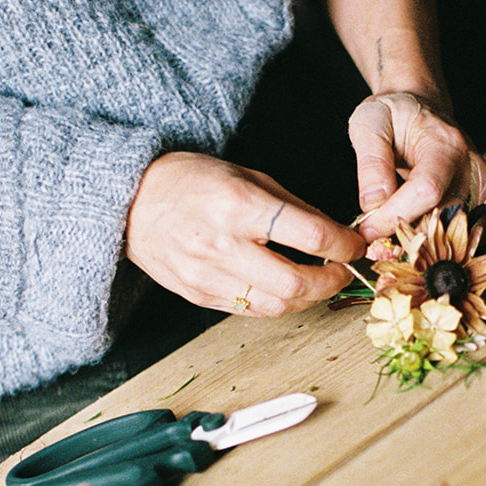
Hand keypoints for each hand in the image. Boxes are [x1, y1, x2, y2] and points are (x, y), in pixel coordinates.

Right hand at [125, 151, 364, 314]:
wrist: (131, 201)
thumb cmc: (192, 181)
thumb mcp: (248, 176)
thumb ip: (293, 207)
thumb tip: (336, 233)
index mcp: (239, 205)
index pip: (310, 236)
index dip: (343, 246)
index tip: (354, 246)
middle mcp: (222, 243)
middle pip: (295, 282)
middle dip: (330, 282)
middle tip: (341, 271)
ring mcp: (208, 274)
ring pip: (276, 305)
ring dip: (308, 298)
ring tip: (318, 282)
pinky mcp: (199, 295)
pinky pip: (251, 310)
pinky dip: (278, 303)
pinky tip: (287, 289)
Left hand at [348, 91, 485, 241]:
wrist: (422, 107)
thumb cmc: (395, 113)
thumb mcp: (370, 123)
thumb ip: (371, 163)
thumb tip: (374, 204)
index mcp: (446, 144)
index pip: (427, 191)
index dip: (395, 215)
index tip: (367, 227)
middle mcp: (471, 168)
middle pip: (442, 218)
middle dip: (404, 231)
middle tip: (375, 228)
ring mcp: (479, 187)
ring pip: (450, 232)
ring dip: (417, 237)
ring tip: (391, 222)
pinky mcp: (479, 202)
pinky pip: (456, 231)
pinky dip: (430, 235)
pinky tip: (411, 223)